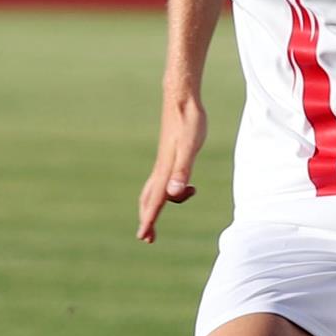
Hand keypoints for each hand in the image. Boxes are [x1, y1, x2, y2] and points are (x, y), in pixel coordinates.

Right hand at [137, 98, 207, 242]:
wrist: (181, 98)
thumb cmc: (189, 121)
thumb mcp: (191, 147)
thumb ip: (183, 171)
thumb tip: (174, 193)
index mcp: (166, 169)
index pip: (156, 200)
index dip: (150, 220)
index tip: (144, 237)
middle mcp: (162, 167)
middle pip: (150, 198)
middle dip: (148, 218)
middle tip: (148, 237)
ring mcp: (164, 160)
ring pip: (154, 189)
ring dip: (155, 205)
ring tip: (161, 216)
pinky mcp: (169, 154)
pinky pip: (161, 180)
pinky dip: (162, 192)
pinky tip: (176, 188)